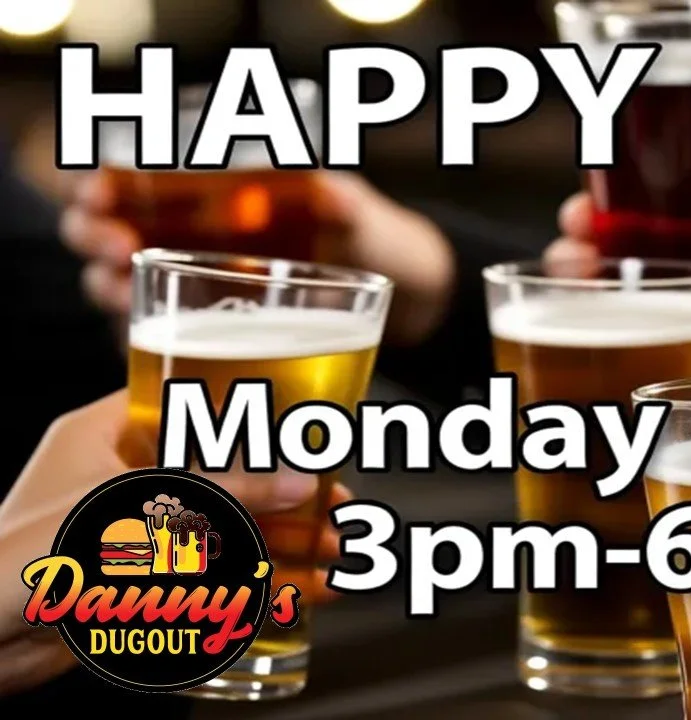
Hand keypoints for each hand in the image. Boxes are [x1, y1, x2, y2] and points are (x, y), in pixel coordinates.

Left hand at [2, 390, 349, 604]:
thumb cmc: (31, 556)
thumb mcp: (142, 506)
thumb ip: (228, 494)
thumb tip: (300, 483)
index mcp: (105, 433)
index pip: (183, 396)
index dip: (246, 404)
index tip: (298, 415)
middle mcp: (121, 478)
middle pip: (220, 472)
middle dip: (284, 493)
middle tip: (336, 502)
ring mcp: (132, 534)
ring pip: (224, 530)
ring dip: (282, 543)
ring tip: (336, 554)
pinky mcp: (138, 584)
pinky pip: (210, 576)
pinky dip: (255, 585)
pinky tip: (302, 594)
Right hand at [59, 171, 455, 346]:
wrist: (409, 290)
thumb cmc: (374, 237)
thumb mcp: (358, 212)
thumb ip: (340, 202)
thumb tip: (337, 198)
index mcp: (213, 192)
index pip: (131, 180)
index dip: (103, 185)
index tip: (99, 193)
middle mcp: (188, 239)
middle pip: (106, 231)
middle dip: (95, 235)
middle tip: (116, 246)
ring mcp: (195, 290)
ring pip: (121, 286)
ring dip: (109, 289)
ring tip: (124, 298)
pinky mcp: (211, 342)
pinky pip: (160, 344)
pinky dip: (145, 348)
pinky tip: (145, 353)